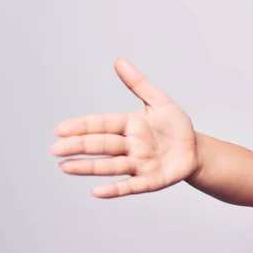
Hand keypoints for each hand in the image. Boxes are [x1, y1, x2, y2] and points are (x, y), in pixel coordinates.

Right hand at [50, 58, 198, 197]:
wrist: (197, 151)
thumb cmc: (177, 127)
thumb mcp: (161, 103)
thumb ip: (139, 84)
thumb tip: (118, 61)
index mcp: (130, 125)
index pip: (102, 124)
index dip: (82, 126)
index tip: (60, 129)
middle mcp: (130, 146)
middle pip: (101, 145)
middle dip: (79, 147)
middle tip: (56, 149)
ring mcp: (138, 165)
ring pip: (110, 165)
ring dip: (88, 167)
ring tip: (65, 167)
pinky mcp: (150, 181)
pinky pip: (130, 186)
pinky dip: (114, 189)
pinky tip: (97, 191)